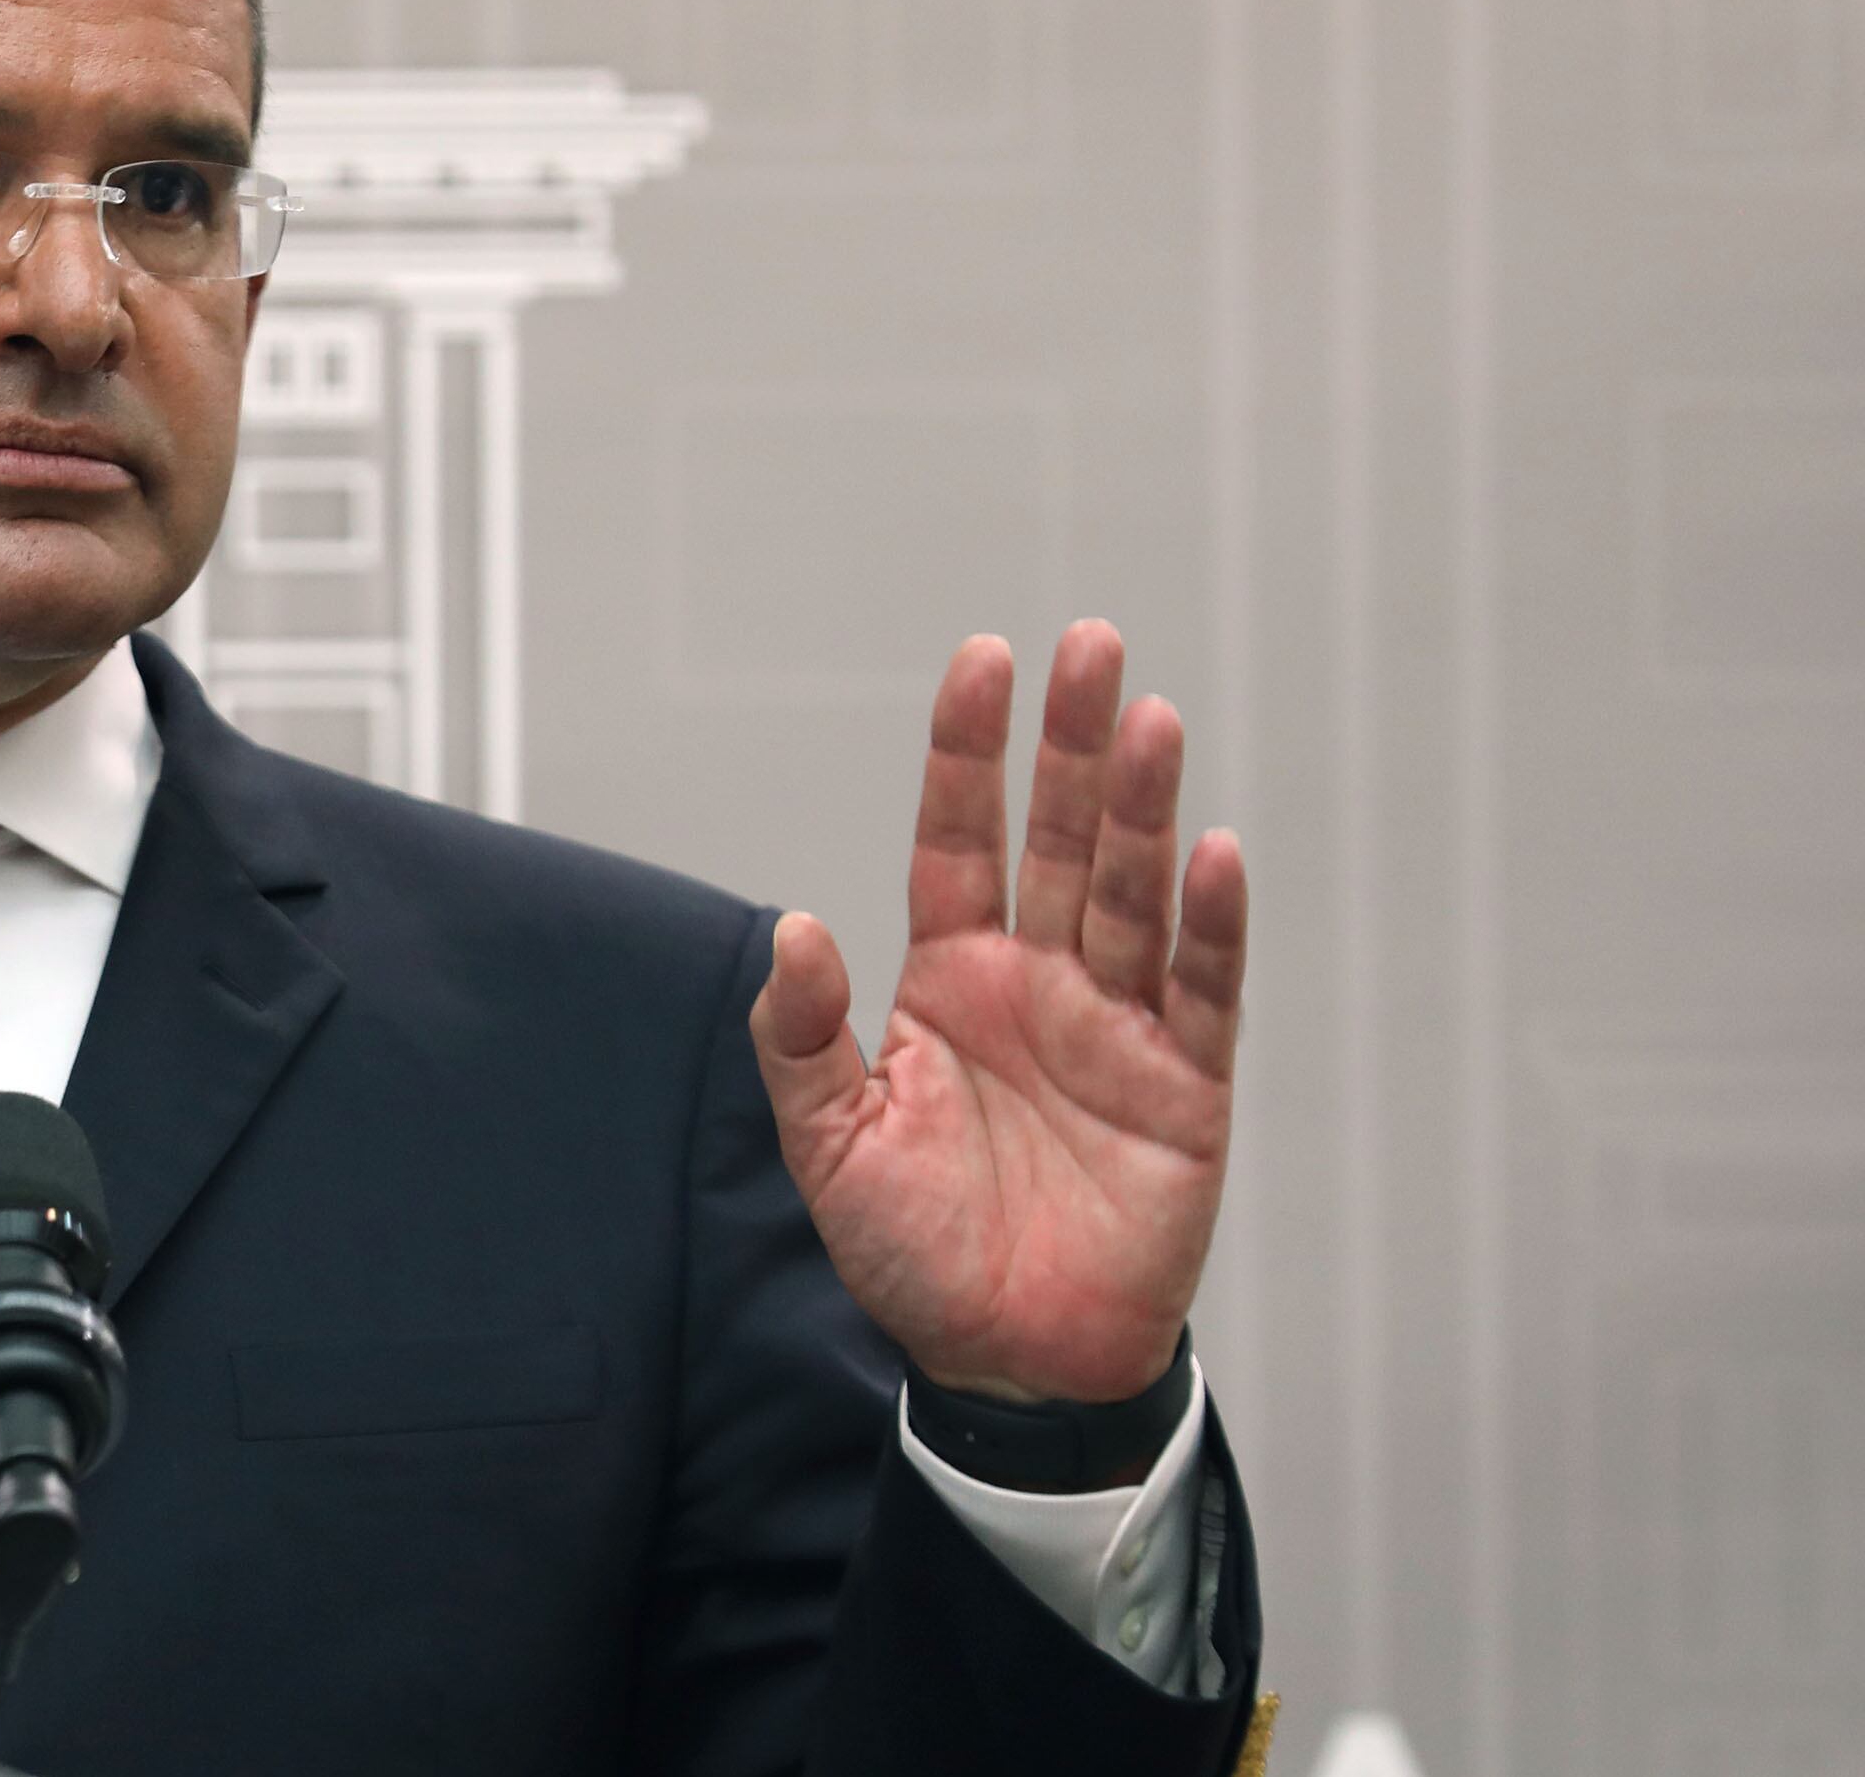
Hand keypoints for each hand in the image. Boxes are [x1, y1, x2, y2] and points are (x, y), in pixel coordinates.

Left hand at [748, 622, 1247, 1404]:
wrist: (1008, 1362)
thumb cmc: (912, 1253)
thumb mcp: (829, 1143)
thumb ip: (803, 1037)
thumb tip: (792, 927)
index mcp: (951, 981)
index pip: (960, 841)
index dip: (970, 754)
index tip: (985, 659)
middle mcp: (1038, 985)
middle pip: (1057, 840)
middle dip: (1072, 746)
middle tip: (1092, 642)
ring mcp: (1117, 1030)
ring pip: (1131, 894)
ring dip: (1141, 808)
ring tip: (1148, 717)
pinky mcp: (1185, 1090)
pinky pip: (1203, 993)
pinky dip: (1210, 924)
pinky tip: (1212, 851)